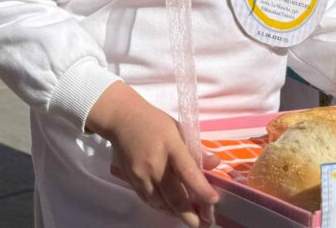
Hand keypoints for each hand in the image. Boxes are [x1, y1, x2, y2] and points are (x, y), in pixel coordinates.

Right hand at [88, 82, 217, 227]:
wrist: (120, 118)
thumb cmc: (153, 122)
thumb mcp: (177, 129)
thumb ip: (196, 149)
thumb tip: (215, 163)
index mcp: (170, 146)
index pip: (187, 171)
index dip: (201, 189)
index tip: (213, 201)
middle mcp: (154, 164)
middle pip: (174, 196)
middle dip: (191, 215)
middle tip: (205, 223)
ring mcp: (140, 174)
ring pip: (161, 203)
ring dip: (177, 212)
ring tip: (191, 217)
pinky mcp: (131, 180)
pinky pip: (149, 200)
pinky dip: (162, 207)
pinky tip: (171, 208)